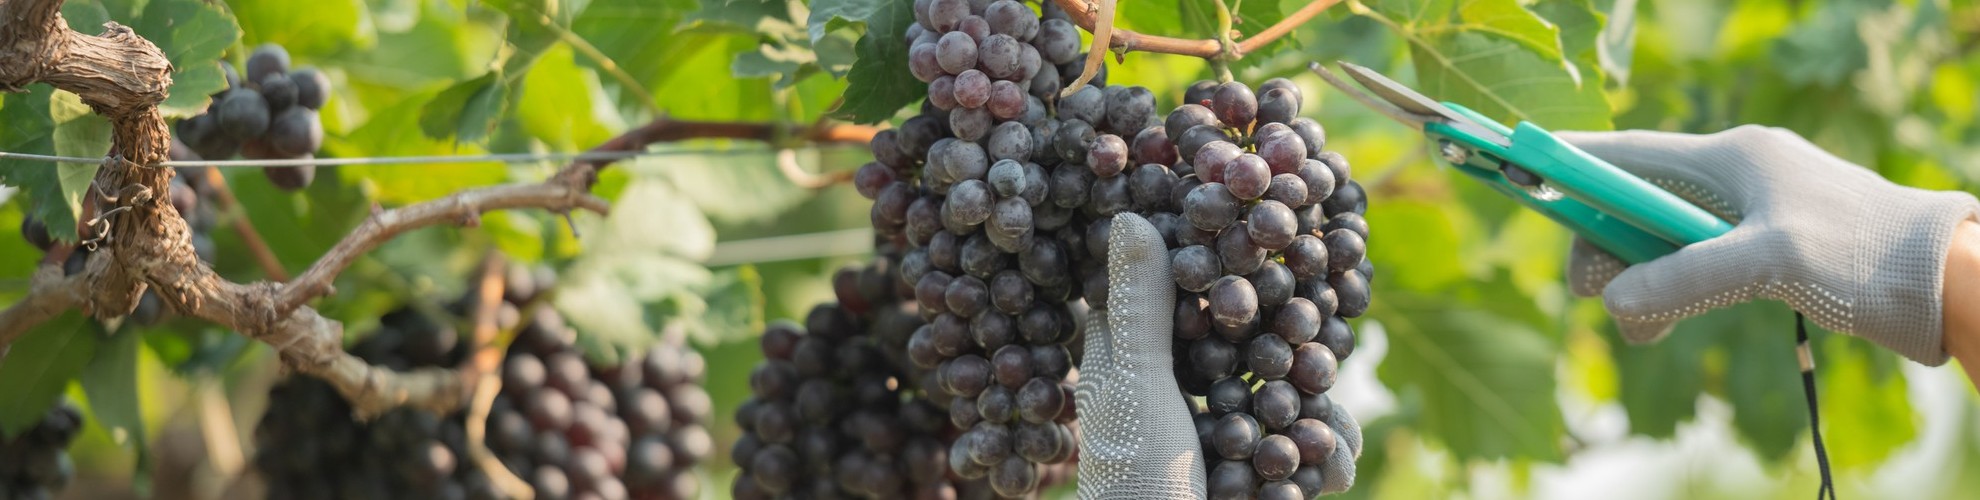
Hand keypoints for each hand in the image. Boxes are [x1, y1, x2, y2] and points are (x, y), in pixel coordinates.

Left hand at [1075, 213, 1359, 498]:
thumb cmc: (1136, 486)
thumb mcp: (1135, 388)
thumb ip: (1142, 306)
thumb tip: (1131, 211)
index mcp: (1134, 360)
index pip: (1185, 289)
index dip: (1227, 262)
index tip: (1275, 233)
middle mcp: (1182, 390)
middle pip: (1258, 335)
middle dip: (1298, 340)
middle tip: (1331, 329)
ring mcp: (1228, 433)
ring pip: (1295, 389)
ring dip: (1319, 410)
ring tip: (1323, 439)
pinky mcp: (1265, 473)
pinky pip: (1310, 444)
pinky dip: (1324, 456)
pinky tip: (1327, 471)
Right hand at [1556, 125, 1979, 363]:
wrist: (1939, 281)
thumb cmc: (1860, 255)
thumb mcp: (1764, 263)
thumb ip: (1682, 278)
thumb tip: (1611, 300)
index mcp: (1729, 159)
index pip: (1627, 153)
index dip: (1571, 166)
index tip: (1523, 177)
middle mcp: (1730, 179)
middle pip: (1632, 207)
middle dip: (1606, 251)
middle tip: (1596, 294)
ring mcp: (1743, 215)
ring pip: (1656, 245)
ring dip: (1638, 285)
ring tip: (1645, 328)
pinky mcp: (1758, 251)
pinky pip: (1687, 267)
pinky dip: (1667, 295)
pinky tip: (1663, 324)